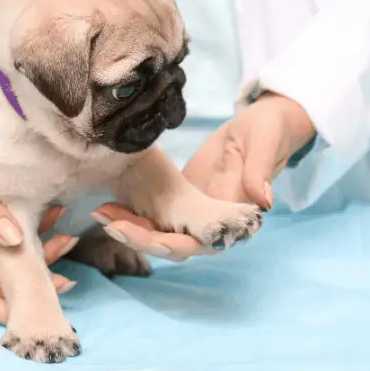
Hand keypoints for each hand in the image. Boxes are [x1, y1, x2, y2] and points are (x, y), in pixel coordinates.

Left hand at [90, 92, 315, 259]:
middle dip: (138, 236)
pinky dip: (129, 214)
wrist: (260, 127)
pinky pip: (150, 217)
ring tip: (102, 212)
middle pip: (169, 242)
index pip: (198, 242)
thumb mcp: (264, 146)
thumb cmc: (267, 134)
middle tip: (109, 221)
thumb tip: (263, 202)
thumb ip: (260, 172)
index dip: (171, 243)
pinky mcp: (177, 203)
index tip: (144, 236)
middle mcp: (210, 224)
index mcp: (233, 218)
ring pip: (156, 232)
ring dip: (129, 226)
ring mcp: (190, 215)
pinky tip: (105, 206)